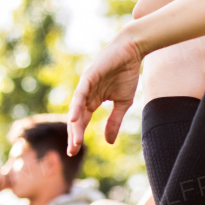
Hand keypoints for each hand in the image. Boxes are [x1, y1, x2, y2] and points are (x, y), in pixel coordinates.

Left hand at [66, 33, 143, 154]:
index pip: (82, 121)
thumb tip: (109, 142)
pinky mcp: (89, 77)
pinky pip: (80, 94)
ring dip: (75, 125)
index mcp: (92, 100)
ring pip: (76, 108)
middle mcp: (85, 94)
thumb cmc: (127, 74)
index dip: (77, 136)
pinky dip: (76, 106)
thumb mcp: (123, 104)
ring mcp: (86, 85)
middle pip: (76, 118)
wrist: (132, 52)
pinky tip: (74, 118)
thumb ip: (114, 121)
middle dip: (74, 135)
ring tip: (74, 141)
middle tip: (72, 152)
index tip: (74, 152)